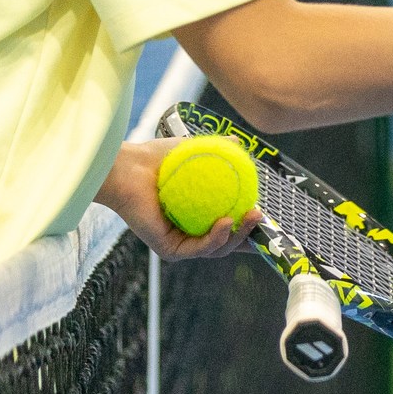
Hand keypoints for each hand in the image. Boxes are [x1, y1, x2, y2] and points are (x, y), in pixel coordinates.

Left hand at [95, 139, 259, 262]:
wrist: (126, 169)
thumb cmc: (155, 159)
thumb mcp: (194, 151)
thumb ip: (218, 150)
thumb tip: (239, 143)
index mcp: (198, 215)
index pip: (229, 224)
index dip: (249, 225)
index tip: (266, 214)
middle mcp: (189, 232)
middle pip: (228, 241)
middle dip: (250, 234)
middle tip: (261, 214)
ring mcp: (180, 243)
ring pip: (217, 248)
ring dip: (239, 236)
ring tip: (251, 216)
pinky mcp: (168, 250)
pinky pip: (198, 248)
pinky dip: (216, 238)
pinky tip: (226, 222)